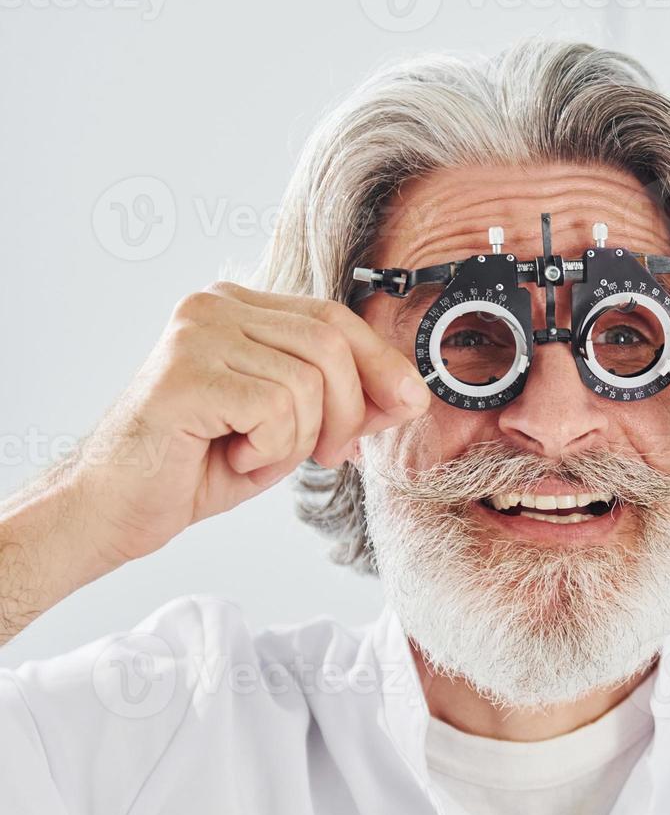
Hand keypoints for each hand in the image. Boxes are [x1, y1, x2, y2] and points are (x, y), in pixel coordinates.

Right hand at [69, 282, 428, 564]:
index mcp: (238, 308)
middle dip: (350, 409)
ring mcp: (195, 334)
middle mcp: (214, 306)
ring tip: (259, 455)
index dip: (382, 362)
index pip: (334, 318)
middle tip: (330, 454)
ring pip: (308, 380)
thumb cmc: (195, 465)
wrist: (114, 508)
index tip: (410, 402)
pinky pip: (275, 408)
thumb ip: (344, 402)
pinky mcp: (185, 374)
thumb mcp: (289, 429)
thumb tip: (411, 394)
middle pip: (330, 342)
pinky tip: (234, 456)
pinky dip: (271, 449)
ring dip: (301, 437)